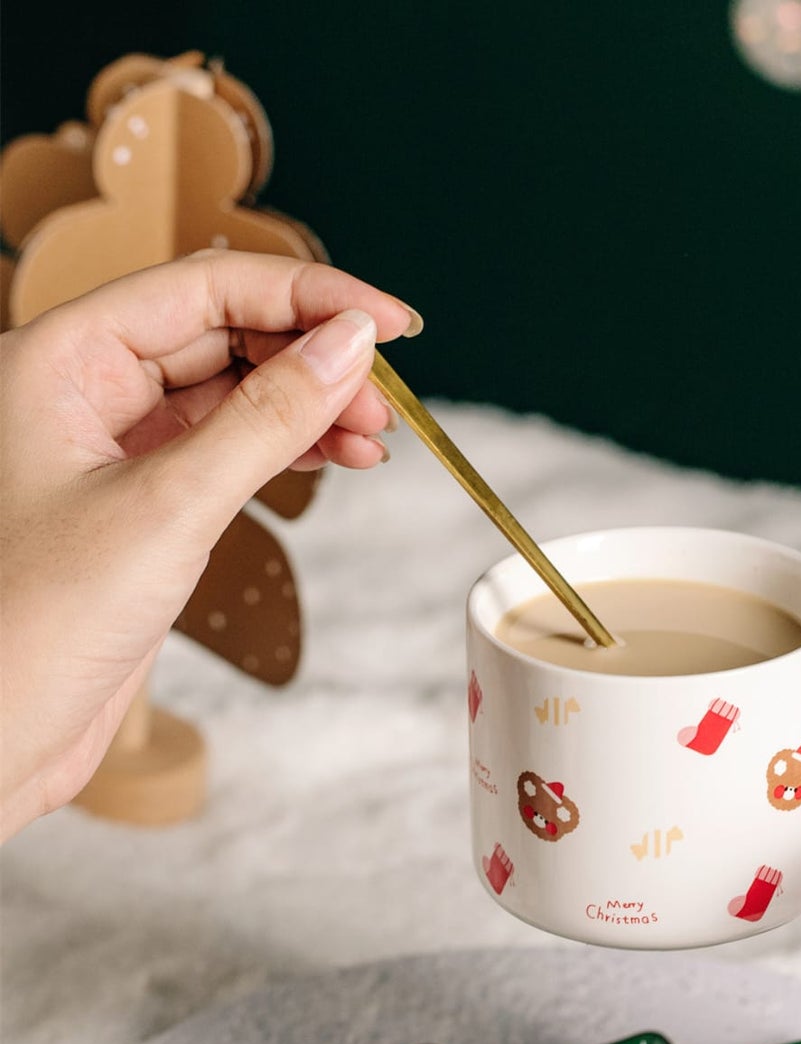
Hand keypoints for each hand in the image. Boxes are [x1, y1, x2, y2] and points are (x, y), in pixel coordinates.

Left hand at [0, 252, 417, 838]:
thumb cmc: (32, 624)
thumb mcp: (169, 509)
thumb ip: (266, 419)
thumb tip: (349, 347)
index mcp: (61, 359)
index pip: (205, 288)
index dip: (308, 295)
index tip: (390, 324)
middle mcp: (83, 390)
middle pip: (224, 333)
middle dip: (315, 357)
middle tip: (389, 401)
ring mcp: (113, 448)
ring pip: (233, 393)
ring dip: (310, 406)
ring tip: (376, 438)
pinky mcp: (141, 504)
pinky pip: (227, 449)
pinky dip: (288, 450)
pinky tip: (338, 459)